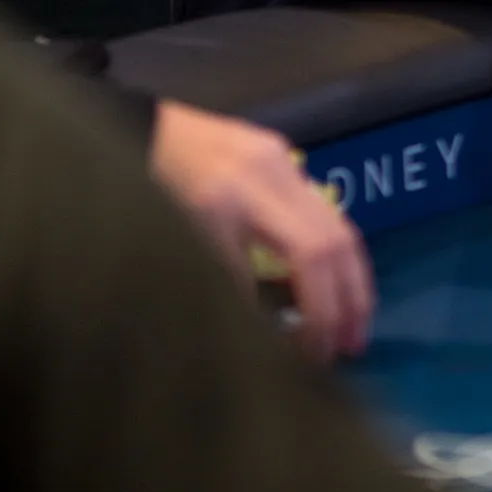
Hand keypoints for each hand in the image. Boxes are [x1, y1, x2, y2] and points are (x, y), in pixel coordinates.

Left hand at [148, 100, 374, 360]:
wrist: (138, 132)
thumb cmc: (140, 199)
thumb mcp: (168, 252)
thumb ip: (216, 290)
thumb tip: (261, 340)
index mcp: (223, 205)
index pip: (293, 265)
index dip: (312, 317)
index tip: (308, 359)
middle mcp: (263, 175)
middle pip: (328, 243)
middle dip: (345, 303)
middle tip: (348, 349)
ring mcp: (279, 159)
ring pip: (337, 224)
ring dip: (352, 280)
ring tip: (352, 326)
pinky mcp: (283, 156)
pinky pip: (323, 211)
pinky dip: (336, 255)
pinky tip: (333, 285)